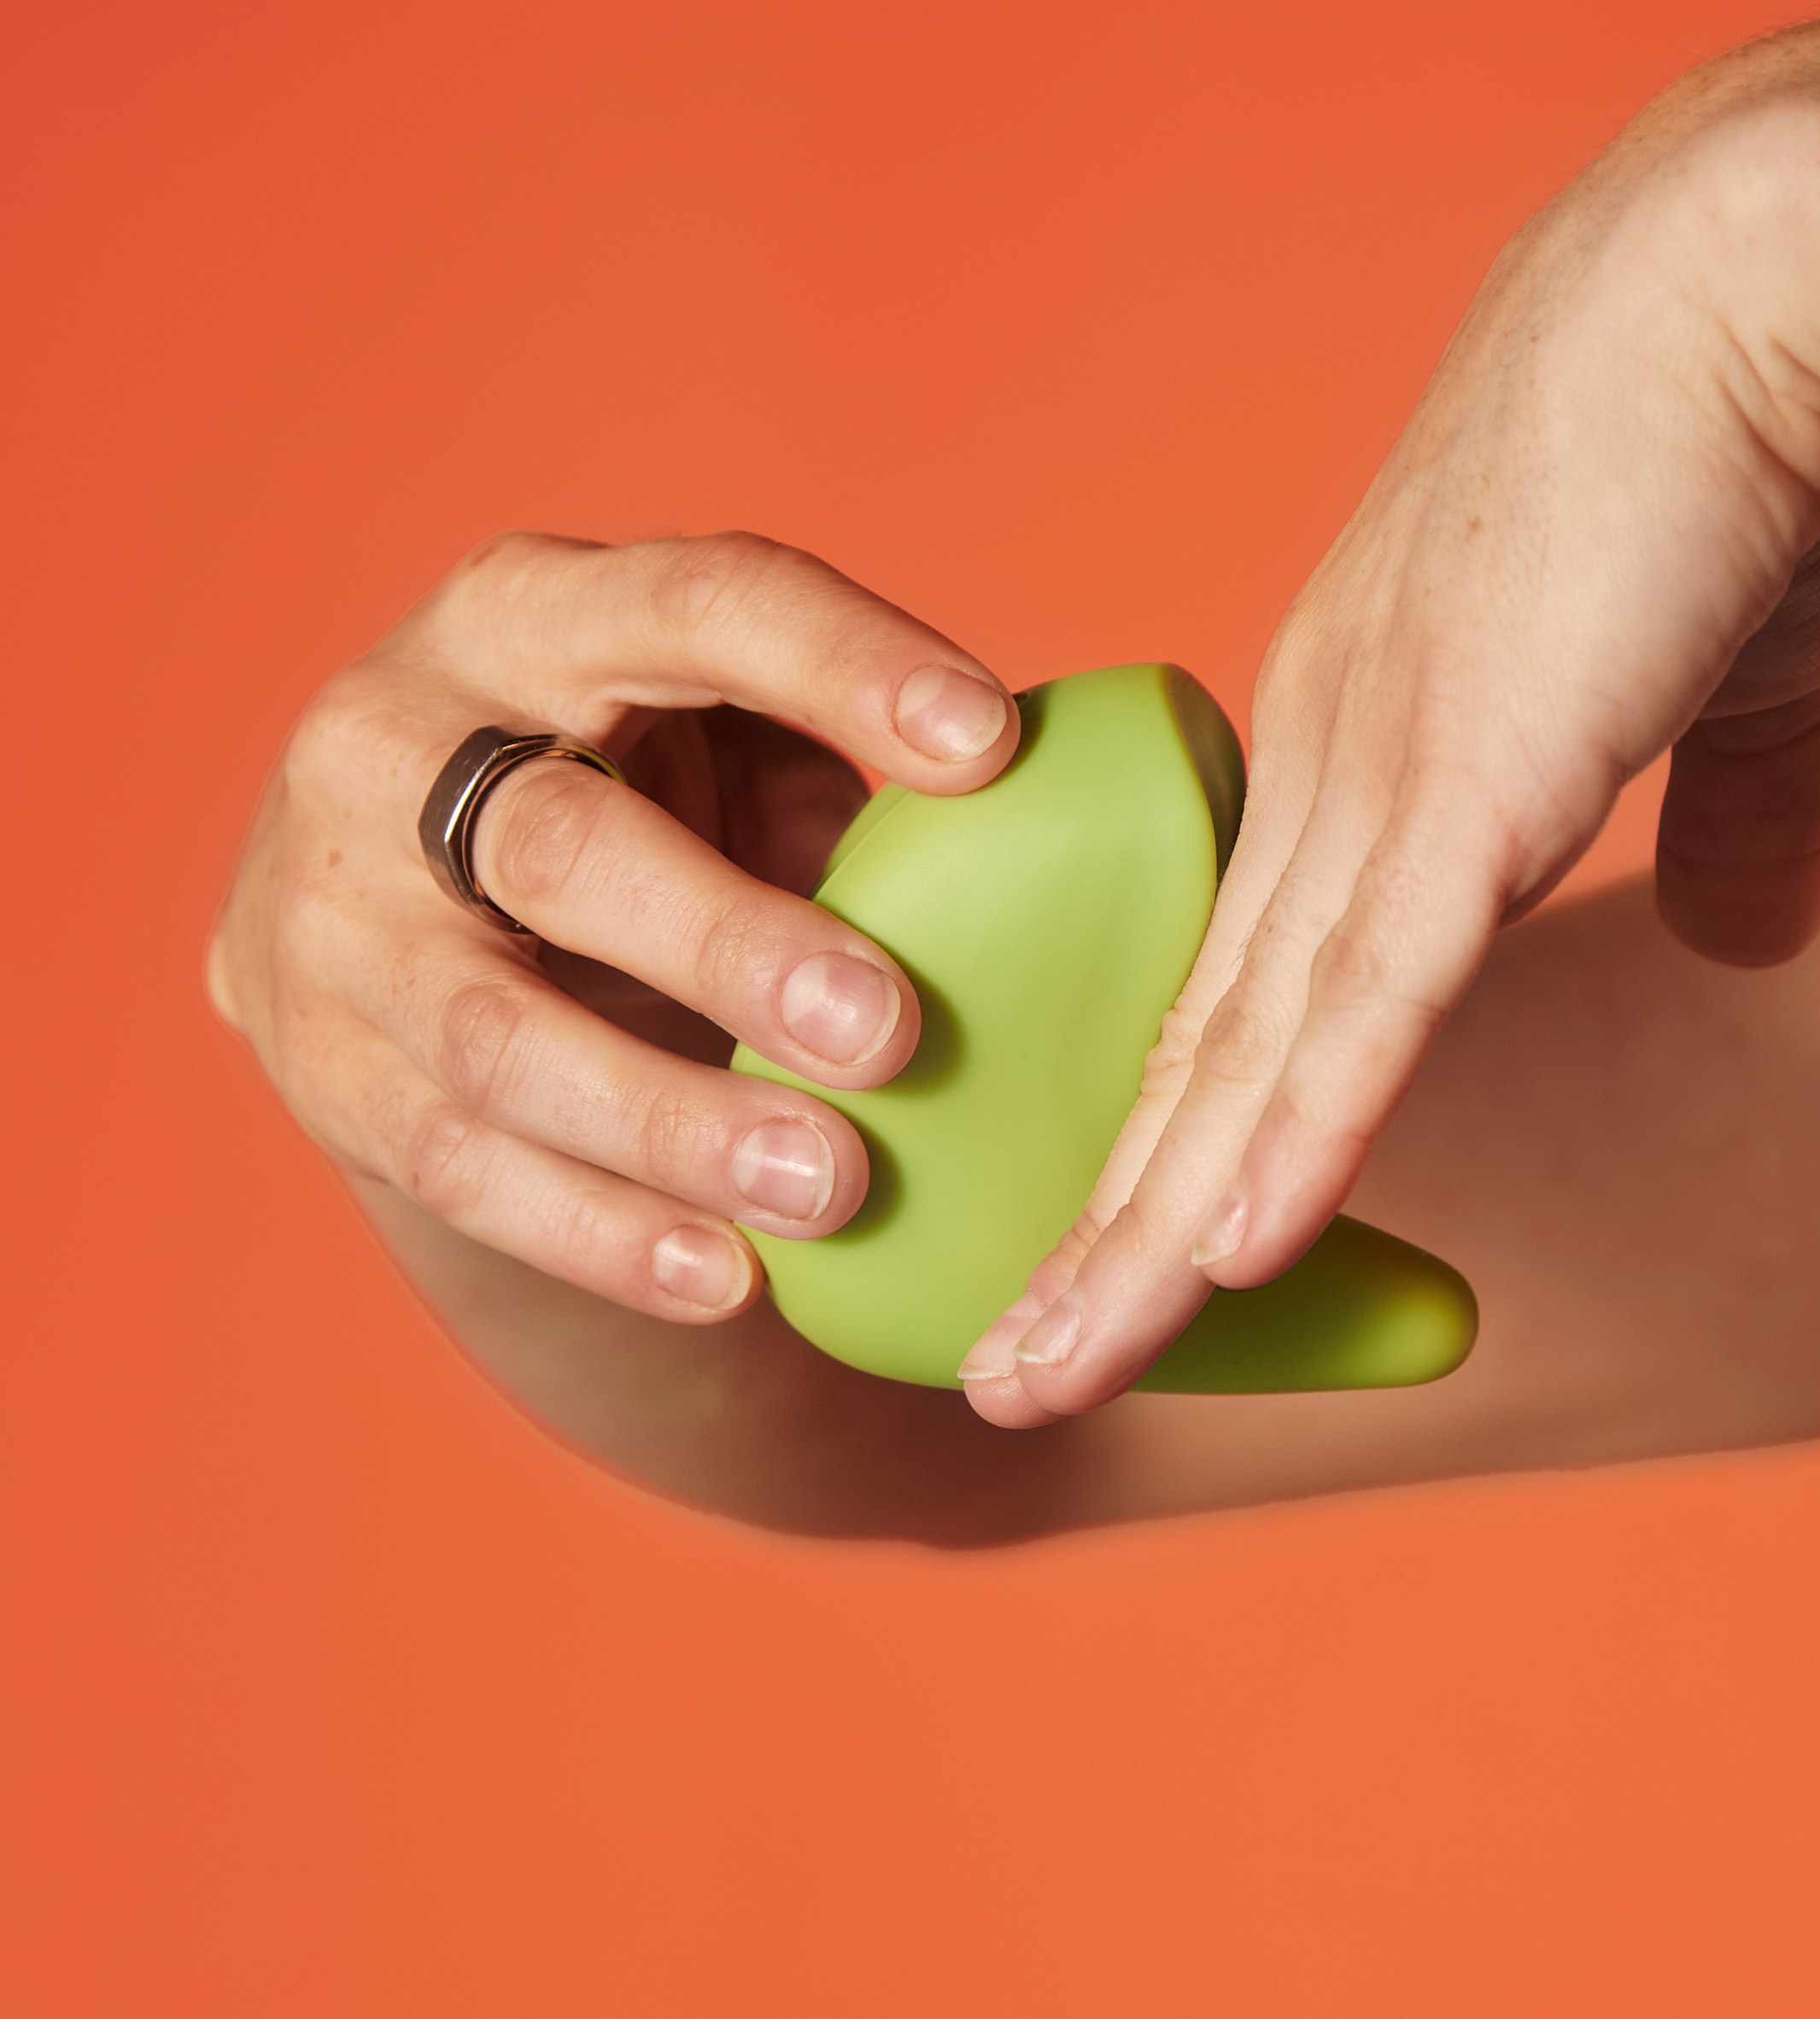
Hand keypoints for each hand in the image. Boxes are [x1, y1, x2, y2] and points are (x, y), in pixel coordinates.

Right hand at [209, 530, 1015, 1320]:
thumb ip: (835, 770)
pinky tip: (726, 1275)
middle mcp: (395, 745)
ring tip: (832, 1187)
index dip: (838, 664)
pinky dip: (603, 1232)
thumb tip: (1052, 828)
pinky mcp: (323, 1070)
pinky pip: (464, 1169)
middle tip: (893, 1035)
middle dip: (732, 943)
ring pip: (498, 1040)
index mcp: (528, 615)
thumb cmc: (625, 803)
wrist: (394, 913)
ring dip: (674, 1125)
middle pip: (560, 846)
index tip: (990, 746)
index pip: (689, 602)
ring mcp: (335, 923)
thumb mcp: (714, 747)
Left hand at [963, 3, 1819, 1424]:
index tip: (1118, 1254)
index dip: (1171, 1146)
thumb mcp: (1716, 690)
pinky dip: (1288, 1139)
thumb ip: (1716, 825)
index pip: (1240, 1006)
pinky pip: (1362, 1007)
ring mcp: (1377, 799)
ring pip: (1234, 1070)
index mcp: (1356, 771)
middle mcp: (1321, 799)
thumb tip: (1745, 935)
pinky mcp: (1464, 794)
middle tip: (1009, 1372)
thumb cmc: (1710, 464)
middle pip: (1189, 1068)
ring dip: (1139, 1245)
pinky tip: (1211, 1258)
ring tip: (1036, 1379)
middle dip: (1097, 1242)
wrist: (1720, 282)